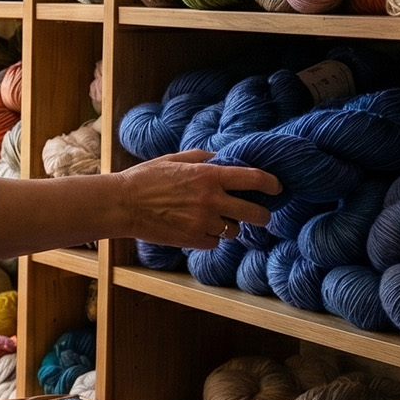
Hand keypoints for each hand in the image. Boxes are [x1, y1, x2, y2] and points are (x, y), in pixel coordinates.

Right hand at [117, 149, 279, 250]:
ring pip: (235, 231)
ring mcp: (203, 222)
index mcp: (208, 176)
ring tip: (213, 220)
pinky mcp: (193, 240)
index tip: (277, 187)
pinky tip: (194, 228)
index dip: (272, 184)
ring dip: (230, 227)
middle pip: (257, 213)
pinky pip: (215, 242)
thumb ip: (201, 158)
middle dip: (262, 215)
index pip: (254, 179)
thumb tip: (222, 157)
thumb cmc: (145, 179)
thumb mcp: (173, 160)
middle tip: (259, 214)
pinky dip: (209, 237)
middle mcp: (211, 200)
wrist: (122, 204)